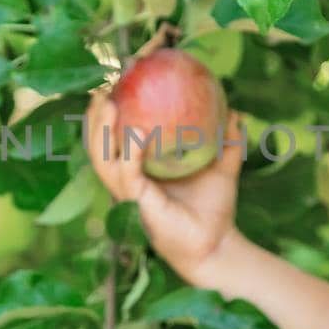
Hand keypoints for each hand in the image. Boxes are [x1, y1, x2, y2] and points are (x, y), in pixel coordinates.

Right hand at [83, 86, 245, 284]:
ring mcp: (130, 195)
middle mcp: (129, 181)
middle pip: (99, 147)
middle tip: (103, 88)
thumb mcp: (223, 168)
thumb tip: (235, 111)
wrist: (218, 244)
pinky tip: (138, 133)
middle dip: (94, 118)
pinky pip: (128, 176)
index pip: (116, 139)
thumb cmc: (215, 210)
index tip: (114, 84)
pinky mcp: (137, 206)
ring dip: (101, 131)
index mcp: (141, 171)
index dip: (108, 114)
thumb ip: (228, 141)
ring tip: (107, 103)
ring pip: (103, 160)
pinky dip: (130, 154)